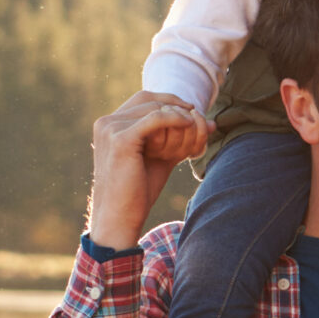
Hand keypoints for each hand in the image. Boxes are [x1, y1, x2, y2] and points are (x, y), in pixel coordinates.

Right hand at [87, 91, 211, 248]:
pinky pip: (155, 118)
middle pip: (150, 101)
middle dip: (177, 110)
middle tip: (197, 124)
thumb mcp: (162, 158)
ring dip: (178, 122)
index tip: (192, 112)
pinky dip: (175, 119)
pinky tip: (188, 124)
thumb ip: (180, 137)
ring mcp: (111, 129)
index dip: (170, 101)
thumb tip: (212, 122)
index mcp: (109, 125)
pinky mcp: (120, 139)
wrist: (119, 219)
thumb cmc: (137, 193)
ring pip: (155, 110)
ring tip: (188, 142)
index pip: (144, 98)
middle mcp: (106, 123)